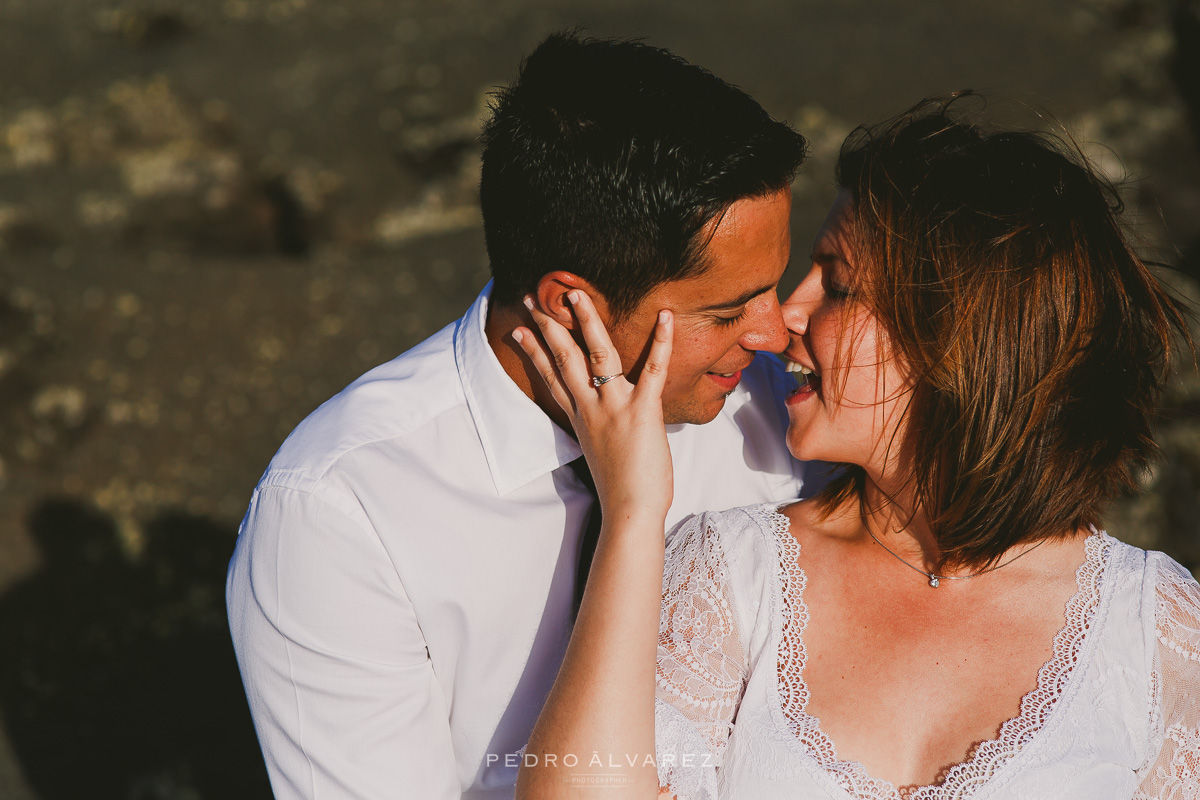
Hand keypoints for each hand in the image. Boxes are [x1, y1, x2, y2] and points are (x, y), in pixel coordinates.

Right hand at [513, 290, 673, 524]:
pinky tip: (664, 317)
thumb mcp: (600, 450)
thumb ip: (599, 426)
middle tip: (532, 298)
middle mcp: (592, 407)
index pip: (551, 376)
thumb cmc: (621, 487)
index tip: (517, 329)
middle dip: (547, 325)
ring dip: (586, 321)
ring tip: (576, 294)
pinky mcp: (643, 410)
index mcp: (581, 417)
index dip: (533, 350)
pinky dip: (661, 341)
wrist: (630, 509)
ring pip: (597, 354)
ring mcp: (615, 406)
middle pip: (564, 358)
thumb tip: (602, 418)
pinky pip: (652, 369)